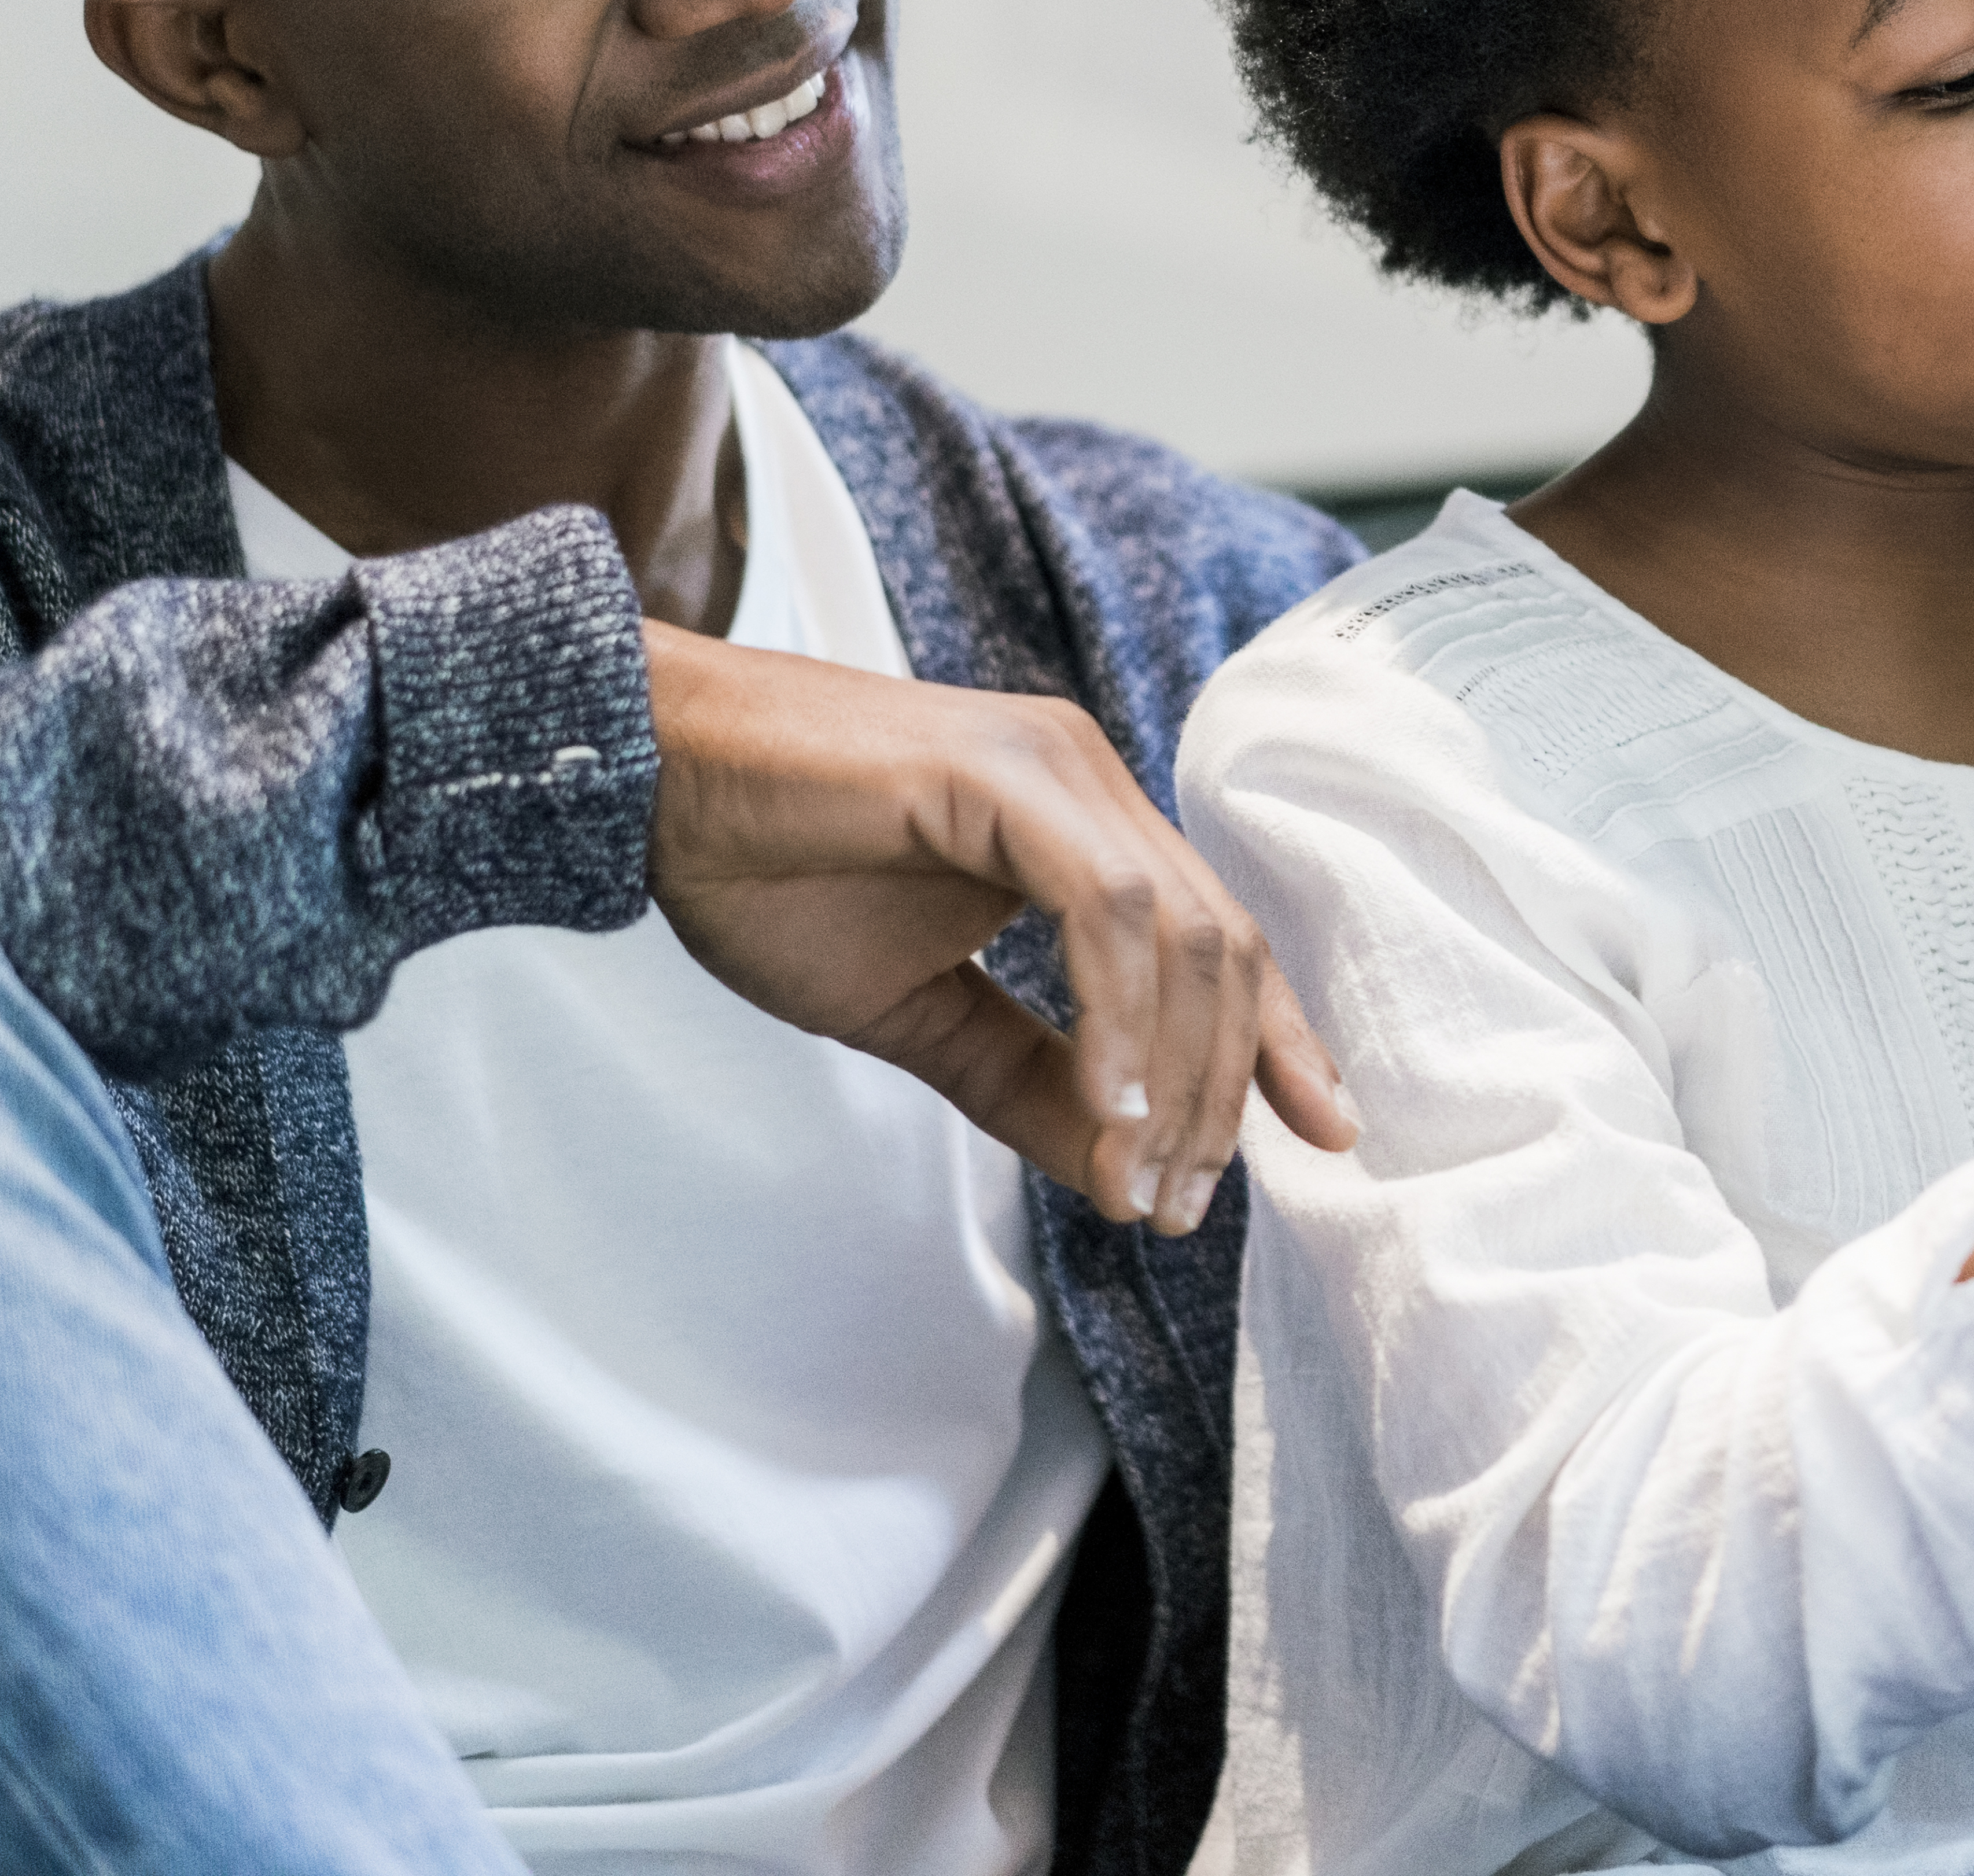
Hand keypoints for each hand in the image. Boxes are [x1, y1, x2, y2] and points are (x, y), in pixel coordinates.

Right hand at [640, 625, 1357, 1231]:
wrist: (649, 776)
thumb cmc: (767, 869)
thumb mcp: (918, 1011)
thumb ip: (1023, 1078)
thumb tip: (1116, 1171)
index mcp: (1090, 824)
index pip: (1223, 944)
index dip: (1276, 1045)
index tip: (1324, 1136)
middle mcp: (1093, 782)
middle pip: (1224, 950)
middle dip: (1221, 1093)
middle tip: (1177, 1206)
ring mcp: (1054, 767)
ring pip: (1183, 933)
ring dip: (1174, 1075)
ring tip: (1137, 1181)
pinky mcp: (1002, 772)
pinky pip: (1104, 906)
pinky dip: (1118, 1013)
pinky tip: (1106, 1103)